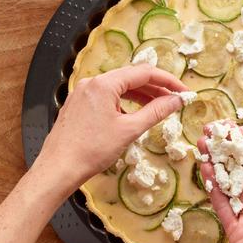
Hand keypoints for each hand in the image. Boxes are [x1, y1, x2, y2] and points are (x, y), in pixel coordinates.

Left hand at [37, 64, 187, 190]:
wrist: (58, 169)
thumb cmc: (92, 151)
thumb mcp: (129, 130)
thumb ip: (156, 112)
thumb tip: (176, 100)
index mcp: (104, 84)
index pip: (144, 73)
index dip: (168, 81)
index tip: (183, 91)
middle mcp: (91, 82)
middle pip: (131, 78)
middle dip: (155, 88)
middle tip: (175, 100)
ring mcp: (82, 93)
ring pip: (118, 88)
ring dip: (140, 96)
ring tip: (158, 108)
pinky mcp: (78, 105)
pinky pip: (106, 97)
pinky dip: (123, 103)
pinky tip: (133, 116)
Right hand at [197, 123, 242, 242]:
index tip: (232, 129)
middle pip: (242, 170)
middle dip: (227, 150)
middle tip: (212, 131)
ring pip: (229, 183)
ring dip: (216, 164)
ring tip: (203, 145)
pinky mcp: (234, 228)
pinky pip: (222, 203)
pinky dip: (213, 187)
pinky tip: (206, 169)